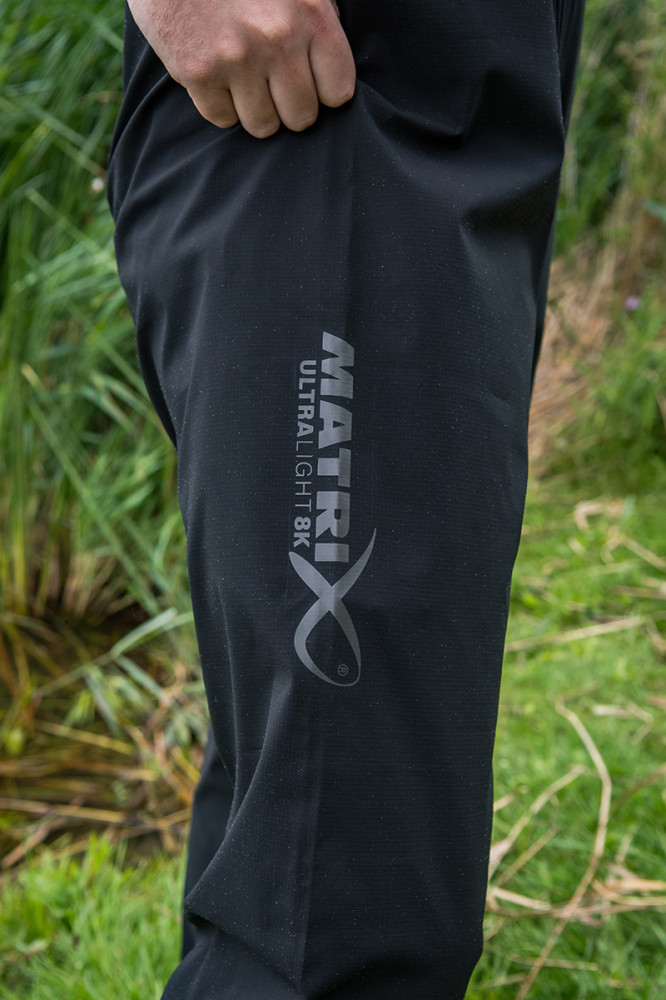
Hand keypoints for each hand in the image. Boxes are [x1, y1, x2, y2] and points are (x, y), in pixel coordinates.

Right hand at [127, 0, 355, 137]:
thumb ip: (317, 17)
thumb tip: (327, 61)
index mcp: (309, 13)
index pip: (337, 92)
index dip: (323, 92)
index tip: (310, 82)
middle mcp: (277, 39)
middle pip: (301, 117)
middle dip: (290, 107)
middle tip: (275, 86)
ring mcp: (236, 59)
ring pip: (263, 126)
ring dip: (256, 110)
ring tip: (246, 81)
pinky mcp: (198, 72)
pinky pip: (223, 119)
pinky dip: (221, 105)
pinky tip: (219, 77)